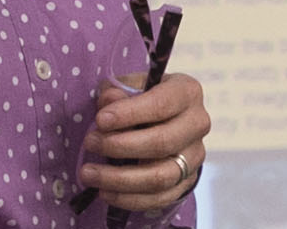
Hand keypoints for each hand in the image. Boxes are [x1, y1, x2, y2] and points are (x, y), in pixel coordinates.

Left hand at [79, 73, 211, 211]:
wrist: (167, 121)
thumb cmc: (144, 100)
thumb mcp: (132, 87)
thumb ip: (118, 90)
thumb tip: (108, 101)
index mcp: (187, 93)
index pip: (162, 104)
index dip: (129, 114)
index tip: (100, 120)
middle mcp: (197, 124)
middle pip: (162, 142)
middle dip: (120, 146)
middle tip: (90, 143)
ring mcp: (195, 156)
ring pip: (160, 176)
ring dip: (120, 178)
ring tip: (89, 174)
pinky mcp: (187, 181)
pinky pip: (159, 198)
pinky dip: (129, 199)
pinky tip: (104, 192)